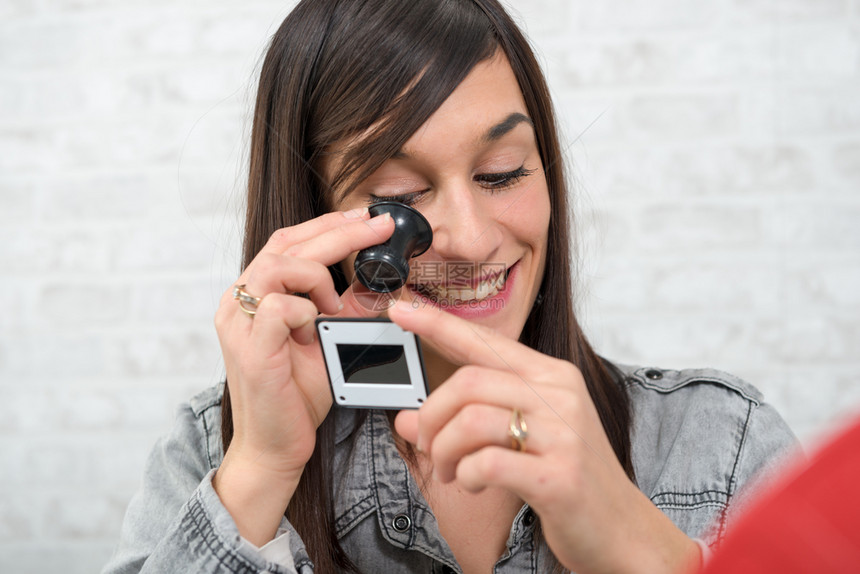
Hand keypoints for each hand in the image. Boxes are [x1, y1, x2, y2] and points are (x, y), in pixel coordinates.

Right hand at [212, 208, 394, 544]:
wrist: (276, 445)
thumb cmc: (296, 395)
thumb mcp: (327, 339)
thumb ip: (343, 307)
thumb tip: (376, 280)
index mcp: (253, 295)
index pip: (287, 242)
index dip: (327, 224)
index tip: (366, 217)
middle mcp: (238, 303)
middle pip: (286, 245)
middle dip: (339, 231)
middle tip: (378, 227)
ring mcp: (240, 325)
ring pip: (279, 266)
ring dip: (319, 277)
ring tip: (332, 306)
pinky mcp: (252, 350)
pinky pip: (279, 306)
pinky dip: (307, 311)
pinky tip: (315, 327)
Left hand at [389, 301, 700, 573]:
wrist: (621, 528)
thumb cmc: (567, 475)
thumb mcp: (517, 438)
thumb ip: (465, 421)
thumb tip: (406, 418)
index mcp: (552, 376)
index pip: (486, 341)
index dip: (438, 324)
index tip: (401, 310)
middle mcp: (560, 396)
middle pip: (468, 384)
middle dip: (433, 417)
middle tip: (430, 447)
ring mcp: (563, 434)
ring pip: (471, 421)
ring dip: (444, 451)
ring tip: (450, 471)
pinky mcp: (559, 476)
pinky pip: (487, 463)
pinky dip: (467, 475)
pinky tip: (474, 483)